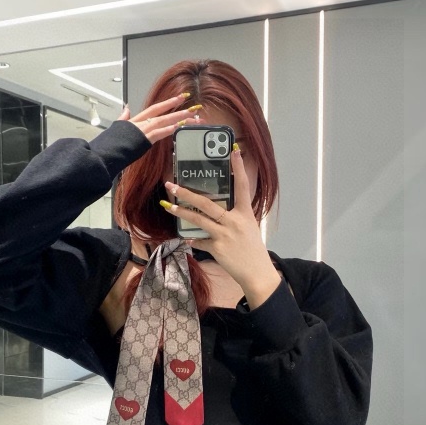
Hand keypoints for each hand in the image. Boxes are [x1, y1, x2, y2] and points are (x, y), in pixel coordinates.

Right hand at [117, 94, 203, 144]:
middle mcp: (142, 123)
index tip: (181, 98)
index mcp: (137, 120)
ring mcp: (144, 130)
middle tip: (194, 107)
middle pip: (163, 113)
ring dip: (179, 118)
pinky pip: (158, 133)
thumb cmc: (111, 141)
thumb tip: (126, 107)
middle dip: (179, 109)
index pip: (156, 108)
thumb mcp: (117, 126)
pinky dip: (167, 130)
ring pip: (164, 121)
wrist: (106, 150)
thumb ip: (124, 116)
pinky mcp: (144, 140)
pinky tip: (177, 127)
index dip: (169, 102)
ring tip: (192, 116)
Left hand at [161, 147, 280, 299]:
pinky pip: (200, 241)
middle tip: (172, 185)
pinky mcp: (218, 248)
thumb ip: (234, 217)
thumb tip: (217, 211)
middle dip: (187, 193)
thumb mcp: (248, 228)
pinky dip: (194, 240)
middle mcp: (235, 221)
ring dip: (181, 212)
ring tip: (168, 206)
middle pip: (208, 203)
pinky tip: (186, 239)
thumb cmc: (253, 249)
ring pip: (199, 220)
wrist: (257, 273)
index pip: (243, 186)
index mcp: (245, 213)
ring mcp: (225, 235)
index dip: (239, 168)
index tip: (234, 151)